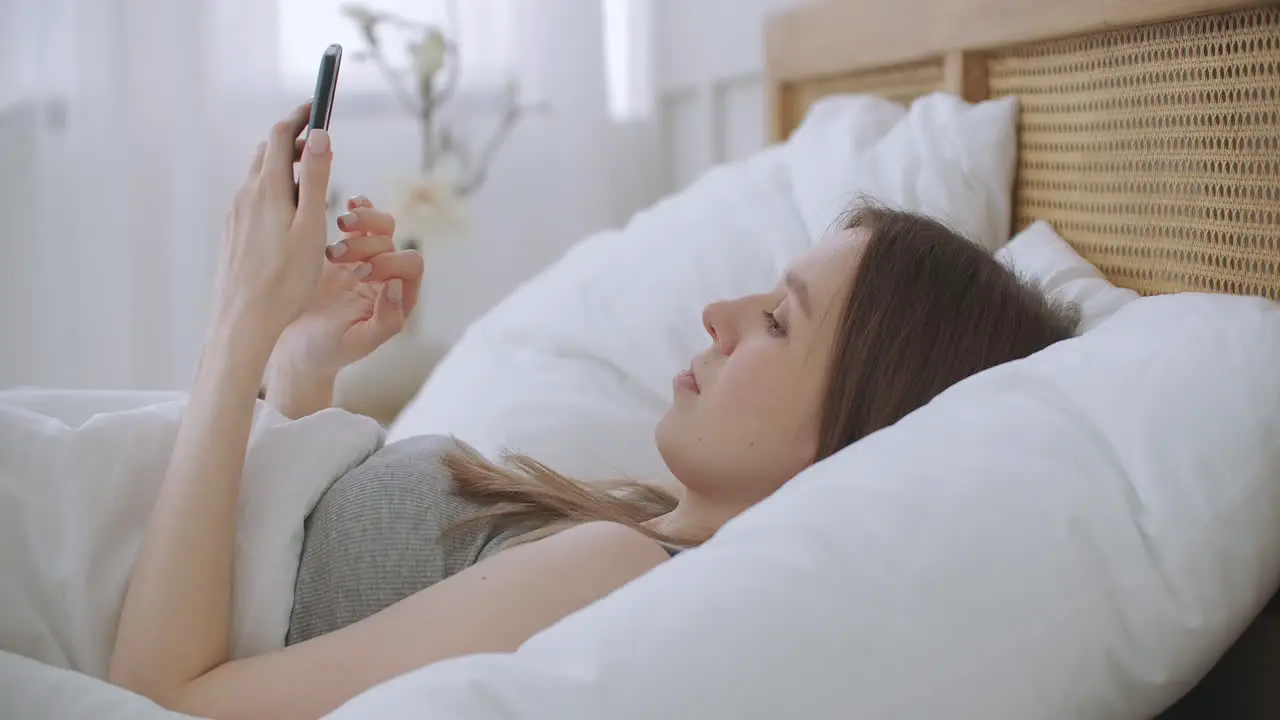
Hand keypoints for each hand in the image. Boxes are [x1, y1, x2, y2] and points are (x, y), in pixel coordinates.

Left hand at [209, 102, 332, 343]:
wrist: (244, 322)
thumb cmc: (285, 281)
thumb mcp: (311, 226)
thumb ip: (315, 179)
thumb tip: (320, 135)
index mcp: (266, 189)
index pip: (280, 135)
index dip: (301, 115)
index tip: (320, 105)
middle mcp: (245, 195)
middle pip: (266, 151)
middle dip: (292, 139)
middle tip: (319, 142)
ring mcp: (235, 214)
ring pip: (258, 176)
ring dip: (283, 166)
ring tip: (310, 178)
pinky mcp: (233, 233)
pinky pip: (253, 198)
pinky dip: (273, 190)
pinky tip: (289, 214)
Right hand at [270, 196, 424, 380]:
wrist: (296, 346)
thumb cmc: (329, 350)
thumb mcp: (358, 343)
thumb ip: (386, 321)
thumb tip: (396, 285)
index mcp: (398, 299)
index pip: (411, 266)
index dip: (389, 263)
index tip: (358, 275)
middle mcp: (387, 277)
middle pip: (393, 241)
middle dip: (366, 245)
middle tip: (335, 256)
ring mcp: (367, 261)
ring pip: (381, 226)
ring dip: (361, 223)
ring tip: (335, 233)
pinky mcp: (345, 251)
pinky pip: (360, 223)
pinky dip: (360, 208)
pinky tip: (349, 203)